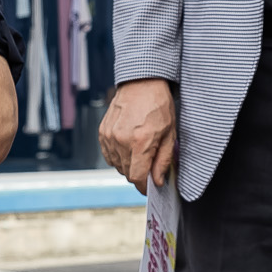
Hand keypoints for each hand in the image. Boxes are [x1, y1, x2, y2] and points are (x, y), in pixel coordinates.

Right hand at [98, 77, 176, 192]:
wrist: (141, 83)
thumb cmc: (158, 106)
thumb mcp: (169, 134)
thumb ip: (163, 160)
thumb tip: (158, 181)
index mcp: (140, 142)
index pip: (137, 177)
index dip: (143, 186)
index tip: (148, 188)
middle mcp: (121, 140)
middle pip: (127, 173)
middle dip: (138, 174)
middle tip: (149, 165)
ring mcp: (109, 136)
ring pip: (117, 165)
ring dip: (128, 165)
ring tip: (139, 151)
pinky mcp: (102, 132)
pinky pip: (108, 155)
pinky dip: (117, 156)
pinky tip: (128, 146)